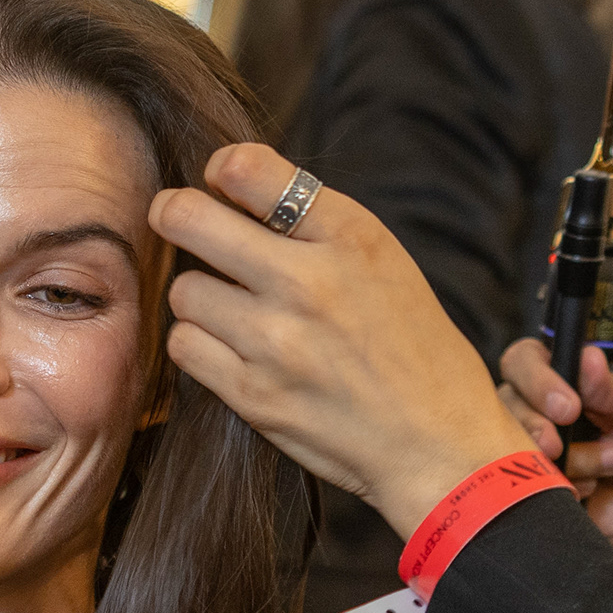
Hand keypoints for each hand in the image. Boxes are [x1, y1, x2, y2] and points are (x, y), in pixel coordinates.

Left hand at [150, 144, 527, 537]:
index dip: (221, 170)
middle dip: (174, 214)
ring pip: (183, 289)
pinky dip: (200, 343)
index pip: (247, 168)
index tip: (222, 185)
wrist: (437, 445)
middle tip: (179, 221)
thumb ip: (312, 220)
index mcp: (349, 237)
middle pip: (188, 219)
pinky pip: (185, 346)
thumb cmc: (414, 347)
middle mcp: (308, 282)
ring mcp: (276, 342)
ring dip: (200, 295)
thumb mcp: (384, 259)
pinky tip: (232, 348)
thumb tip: (228, 181)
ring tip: (235, 309)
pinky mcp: (254, 395)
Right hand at [496, 340, 612, 612]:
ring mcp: (524, 447)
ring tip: (609, 465)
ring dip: (568, 462)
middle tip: (561, 446)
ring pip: (513, 446)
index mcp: (561, 377)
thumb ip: (612, 391)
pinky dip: (559, 487)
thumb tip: (589, 357)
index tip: (568, 407)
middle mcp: (535, 408)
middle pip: (506, 403)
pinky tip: (586, 489)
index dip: (536, 380)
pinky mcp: (522, 485)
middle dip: (537, 426)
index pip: (523, 360)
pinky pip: (520, 485)